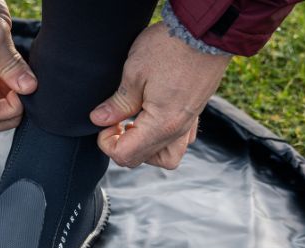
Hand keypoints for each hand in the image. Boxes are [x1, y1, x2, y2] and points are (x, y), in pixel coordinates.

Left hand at [90, 23, 231, 168]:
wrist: (205, 31)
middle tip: (115, 121)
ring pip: (165, 157)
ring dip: (144, 148)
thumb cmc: (170, 47)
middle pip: (143, 159)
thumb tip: (99, 120)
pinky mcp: (194, 113)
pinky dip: (161, 137)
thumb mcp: (135, 72)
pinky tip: (151, 117)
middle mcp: (178, 130)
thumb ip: (117, 103)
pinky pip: (178, 140)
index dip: (107, 143)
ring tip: (134, 124)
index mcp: (162, 125)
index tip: (104, 123)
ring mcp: (189, 123)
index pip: (126, 155)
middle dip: (122, 145)